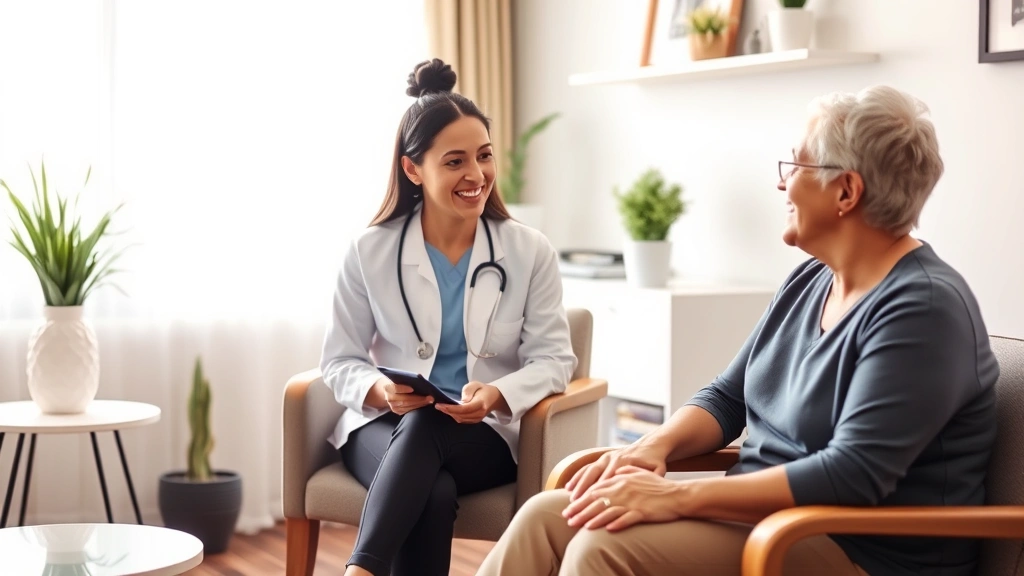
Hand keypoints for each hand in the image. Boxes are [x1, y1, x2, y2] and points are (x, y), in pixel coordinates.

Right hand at [377, 378, 432, 414]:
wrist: (388, 391)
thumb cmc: (397, 382)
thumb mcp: (399, 378)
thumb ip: (407, 378)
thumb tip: (420, 376)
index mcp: (388, 387)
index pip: (395, 388)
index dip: (404, 389)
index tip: (412, 389)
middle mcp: (389, 398)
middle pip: (404, 399)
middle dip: (418, 399)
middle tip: (429, 397)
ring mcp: (393, 406)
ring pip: (407, 406)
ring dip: (420, 403)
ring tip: (429, 400)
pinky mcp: (397, 411)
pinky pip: (408, 410)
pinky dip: (417, 407)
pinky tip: (424, 404)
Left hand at [435, 381, 501, 423]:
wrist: (494, 398)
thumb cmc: (483, 389)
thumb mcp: (475, 384)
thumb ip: (468, 391)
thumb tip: (463, 401)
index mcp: (480, 403)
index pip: (464, 408)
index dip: (451, 408)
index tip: (441, 405)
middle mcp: (480, 413)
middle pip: (461, 415)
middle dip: (448, 411)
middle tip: (438, 406)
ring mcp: (478, 418)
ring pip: (461, 419)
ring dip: (450, 414)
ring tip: (442, 408)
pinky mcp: (476, 420)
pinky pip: (463, 420)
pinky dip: (455, 416)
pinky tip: (449, 411)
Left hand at [562, 466, 684, 531]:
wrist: (679, 494)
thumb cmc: (659, 486)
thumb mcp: (639, 474)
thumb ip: (625, 472)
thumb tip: (615, 473)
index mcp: (620, 479)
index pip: (596, 489)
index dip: (581, 499)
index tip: (570, 507)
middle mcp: (624, 488)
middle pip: (597, 500)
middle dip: (580, 510)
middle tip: (568, 519)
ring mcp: (633, 500)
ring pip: (608, 510)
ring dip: (592, 519)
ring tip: (581, 527)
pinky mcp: (643, 511)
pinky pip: (626, 518)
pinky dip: (616, 523)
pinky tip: (606, 529)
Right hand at [565, 441, 669, 501]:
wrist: (651, 444)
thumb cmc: (655, 461)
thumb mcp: (658, 469)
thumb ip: (653, 477)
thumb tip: (649, 486)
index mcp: (624, 462)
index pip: (607, 480)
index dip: (598, 493)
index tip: (589, 505)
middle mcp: (612, 458)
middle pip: (594, 475)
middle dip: (583, 490)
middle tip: (574, 504)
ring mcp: (606, 457)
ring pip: (588, 471)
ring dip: (577, 484)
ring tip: (569, 498)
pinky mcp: (603, 457)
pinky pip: (587, 467)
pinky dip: (577, 477)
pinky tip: (568, 488)